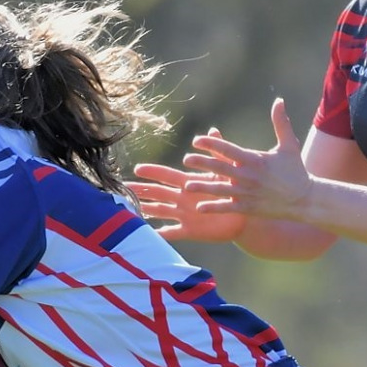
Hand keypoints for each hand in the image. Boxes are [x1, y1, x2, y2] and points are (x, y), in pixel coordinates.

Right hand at [129, 158, 248, 242]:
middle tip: (123, 187)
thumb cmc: (234, 191)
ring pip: (160, 211)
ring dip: (146, 209)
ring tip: (129, 210)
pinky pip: (172, 232)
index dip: (153, 172)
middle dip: (141, 190)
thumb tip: (213, 131)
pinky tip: (148, 235)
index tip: (138, 168)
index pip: (167, 176)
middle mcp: (183, 199)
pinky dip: (160, 234)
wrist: (244, 216)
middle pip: (158, 193)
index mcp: (190, 184)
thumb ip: (217, 154)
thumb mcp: (224, 171)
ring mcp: (185, 215)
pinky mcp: (191, 231)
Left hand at [178, 98, 313, 221]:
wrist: (305, 200)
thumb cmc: (296, 171)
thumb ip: (281, 123)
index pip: (229, 149)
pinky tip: (199, 207)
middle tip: (185, 159)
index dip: (211, 144)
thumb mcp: (289, 146)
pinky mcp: (249, 208)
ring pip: (220, 189)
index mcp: (255, 159)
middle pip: (220, 167)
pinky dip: (213, 208)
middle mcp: (249, 176)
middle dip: (202, 163)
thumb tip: (279, 100)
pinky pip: (228, 208)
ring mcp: (248, 193)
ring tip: (186, 185)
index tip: (197, 140)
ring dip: (203, 186)